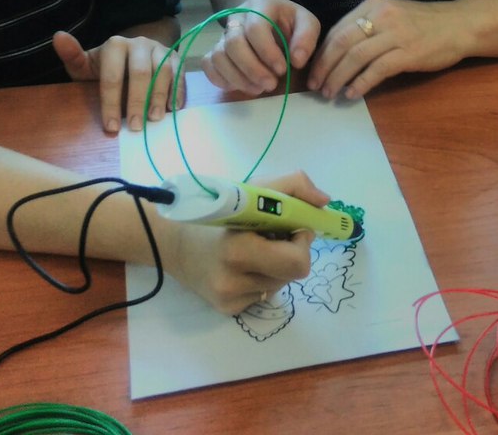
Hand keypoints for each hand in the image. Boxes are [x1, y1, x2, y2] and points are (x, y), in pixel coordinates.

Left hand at [53, 30, 184, 132]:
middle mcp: (139, 43)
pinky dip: (177, 91)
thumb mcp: (85, 64)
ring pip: (163, 71)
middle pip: (140, 73)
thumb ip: (72, 56)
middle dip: (137, 102)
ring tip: (155, 119)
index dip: (111, 103)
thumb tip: (58, 36)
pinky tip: (173, 109)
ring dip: (159, 97)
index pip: (112, 76)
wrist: (133, 53)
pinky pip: (179, 73)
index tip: (111, 127)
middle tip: (136, 127)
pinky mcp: (175, 57)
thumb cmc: (105, 66)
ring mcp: (159, 49)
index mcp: (115, 45)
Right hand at [164, 171, 327, 313]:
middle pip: (293, 275)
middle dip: (293, 254)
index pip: (296, 262)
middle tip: (277, 237)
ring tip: (255, 248)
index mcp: (238, 250)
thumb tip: (324, 203)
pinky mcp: (228, 311)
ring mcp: (229, 300)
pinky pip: (265, 295)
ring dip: (278, 265)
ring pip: (281, 284)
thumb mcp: (252, 189)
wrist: (173, 241)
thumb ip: (293, 187)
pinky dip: (263, 278)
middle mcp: (232, 281)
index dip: (301, 242)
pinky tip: (244, 266)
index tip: (293, 227)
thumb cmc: (217, 211)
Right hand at [201, 0, 320, 96]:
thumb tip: (296, 60)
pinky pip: (208, 64)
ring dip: (238, 77)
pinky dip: (221, 79)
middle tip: (271, 84)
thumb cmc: (289, 23)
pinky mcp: (216, 50)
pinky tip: (241, 85)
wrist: (271, 18)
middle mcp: (236, 17)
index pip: (255, 28)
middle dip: (252, 68)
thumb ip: (306, 38)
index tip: (282, 69)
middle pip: (233, 43)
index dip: (267, 52)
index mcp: (260, 5)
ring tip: (258, 88)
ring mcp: (223, 34)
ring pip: (218, 56)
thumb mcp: (306, 22)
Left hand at [308, 0, 466, 99]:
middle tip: (315, 86)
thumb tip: (338, 52)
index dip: (321, 53)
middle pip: (341, 43)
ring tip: (330, 93)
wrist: (460, 25)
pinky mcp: (408, 53)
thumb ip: (368, 26)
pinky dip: (361, 83)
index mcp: (373, 5)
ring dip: (338, 78)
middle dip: (324, 67)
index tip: (313, 71)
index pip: (338, 30)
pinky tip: (353, 94)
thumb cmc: (425, 23)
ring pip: (355, 57)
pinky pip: (377, 70)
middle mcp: (381, 16)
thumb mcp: (392, 14)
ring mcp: (395, 34)